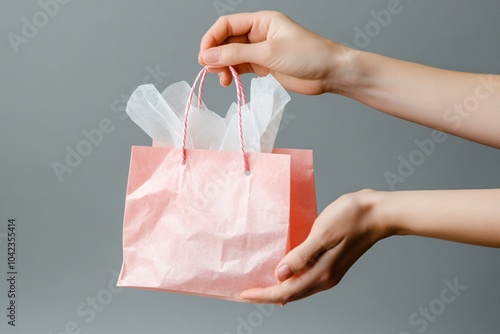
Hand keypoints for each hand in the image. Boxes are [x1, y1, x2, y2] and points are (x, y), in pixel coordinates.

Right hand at [199, 11, 351, 94]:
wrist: (330, 73)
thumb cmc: (308, 55)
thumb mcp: (269, 52)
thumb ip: (237, 54)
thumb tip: (208, 56)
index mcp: (261, 21)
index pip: (227, 25)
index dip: (212, 39)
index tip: (203, 56)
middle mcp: (259, 33)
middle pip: (227, 41)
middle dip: (216, 54)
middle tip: (209, 70)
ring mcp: (261, 50)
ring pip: (233, 55)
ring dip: (223, 66)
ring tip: (221, 79)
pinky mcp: (265, 66)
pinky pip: (242, 67)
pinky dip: (232, 74)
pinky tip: (229, 82)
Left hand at [239, 189, 387, 303]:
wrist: (376, 213)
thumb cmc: (351, 218)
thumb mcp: (322, 233)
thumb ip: (300, 256)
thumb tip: (280, 275)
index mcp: (322, 272)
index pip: (286, 292)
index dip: (264, 294)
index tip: (244, 293)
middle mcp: (326, 277)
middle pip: (291, 294)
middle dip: (267, 295)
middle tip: (246, 292)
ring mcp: (330, 272)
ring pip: (299, 288)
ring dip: (278, 289)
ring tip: (260, 285)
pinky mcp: (331, 264)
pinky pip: (306, 278)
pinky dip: (291, 280)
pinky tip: (284, 273)